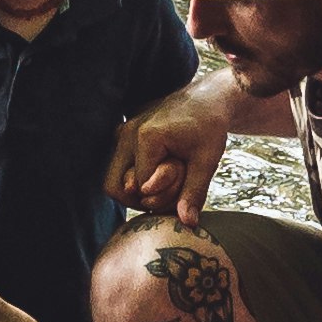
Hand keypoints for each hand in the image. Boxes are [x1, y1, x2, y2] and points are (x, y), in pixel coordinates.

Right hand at [110, 82, 229, 217]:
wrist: (206, 98)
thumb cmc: (209, 127)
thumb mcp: (207, 160)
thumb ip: (194, 192)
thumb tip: (187, 223)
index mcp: (146, 137)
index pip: (141, 188)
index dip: (161, 196)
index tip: (181, 185)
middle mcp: (126, 133)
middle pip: (113, 186)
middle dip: (137, 199)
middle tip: (164, 195)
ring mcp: (121, 131)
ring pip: (112, 178)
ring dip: (135, 189)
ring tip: (164, 180)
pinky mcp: (122, 132)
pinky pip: (117, 165)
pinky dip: (134, 175)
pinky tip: (157, 170)